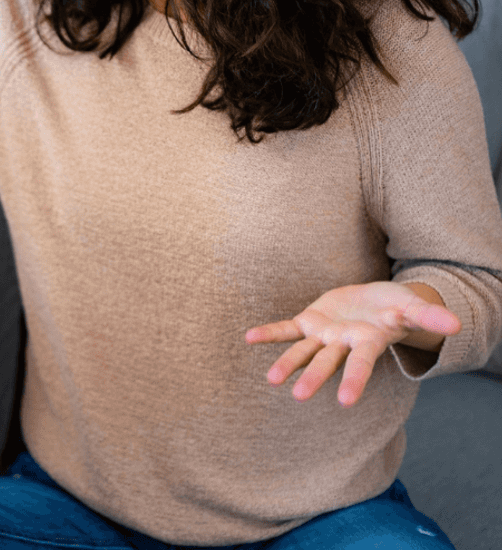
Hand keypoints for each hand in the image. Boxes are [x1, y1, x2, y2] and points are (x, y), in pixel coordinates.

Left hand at [245, 281, 460, 406]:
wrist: (374, 300)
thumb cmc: (394, 307)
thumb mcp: (410, 307)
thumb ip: (428, 316)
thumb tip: (455, 325)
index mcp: (367, 343)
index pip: (361, 365)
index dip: (354, 381)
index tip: (344, 402)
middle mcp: (342, 344)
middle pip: (327, 362)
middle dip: (314, 377)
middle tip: (297, 396)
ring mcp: (323, 335)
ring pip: (303, 351)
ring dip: (287, 364)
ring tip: (270, 380)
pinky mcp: (309, 322)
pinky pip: (286, 329)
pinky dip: (269, 333)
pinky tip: (248, 338)